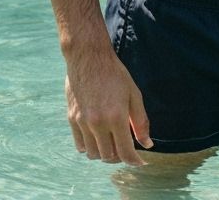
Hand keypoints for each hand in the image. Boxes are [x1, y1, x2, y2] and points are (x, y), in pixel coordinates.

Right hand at [65, 50, 152, 164]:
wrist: (88, 57)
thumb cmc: (114, 74)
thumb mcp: (133, 94)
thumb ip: (141, 121)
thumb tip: (147, 144)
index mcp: (116, 117)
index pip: (125, 152)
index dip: (134, 161)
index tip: (140, 162)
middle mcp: (97, 123)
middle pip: (108, 156)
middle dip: (120, 156)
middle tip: (126, 147)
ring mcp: (82, 122)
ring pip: (93, 154)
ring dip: (104, 153)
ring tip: (111, 142)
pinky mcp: (72, 119)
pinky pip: (80, 145)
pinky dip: (89, 147)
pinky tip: (97, 137)